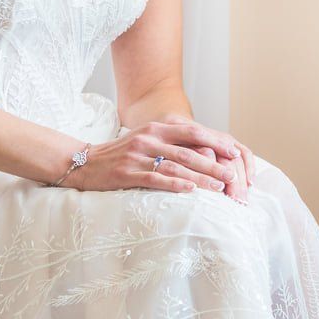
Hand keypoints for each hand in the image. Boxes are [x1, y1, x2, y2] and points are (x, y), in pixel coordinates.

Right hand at [63, 114, 254, 198]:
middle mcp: (149, 138)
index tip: (234, 153)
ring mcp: (138, 155)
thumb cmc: (121, 154)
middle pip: (189, 151)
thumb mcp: (146, 139)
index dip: (216, 142)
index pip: (193, 132)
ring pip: (177, 166)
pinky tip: (190, 190)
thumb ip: (170, 141)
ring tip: (219, 187)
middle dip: (214, 164)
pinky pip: (156, 179)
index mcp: (156, 128)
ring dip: (201, 178)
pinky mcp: (128, 173)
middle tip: (233, 175)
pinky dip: (175, 184)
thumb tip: (204, 151)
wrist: (84, 162)